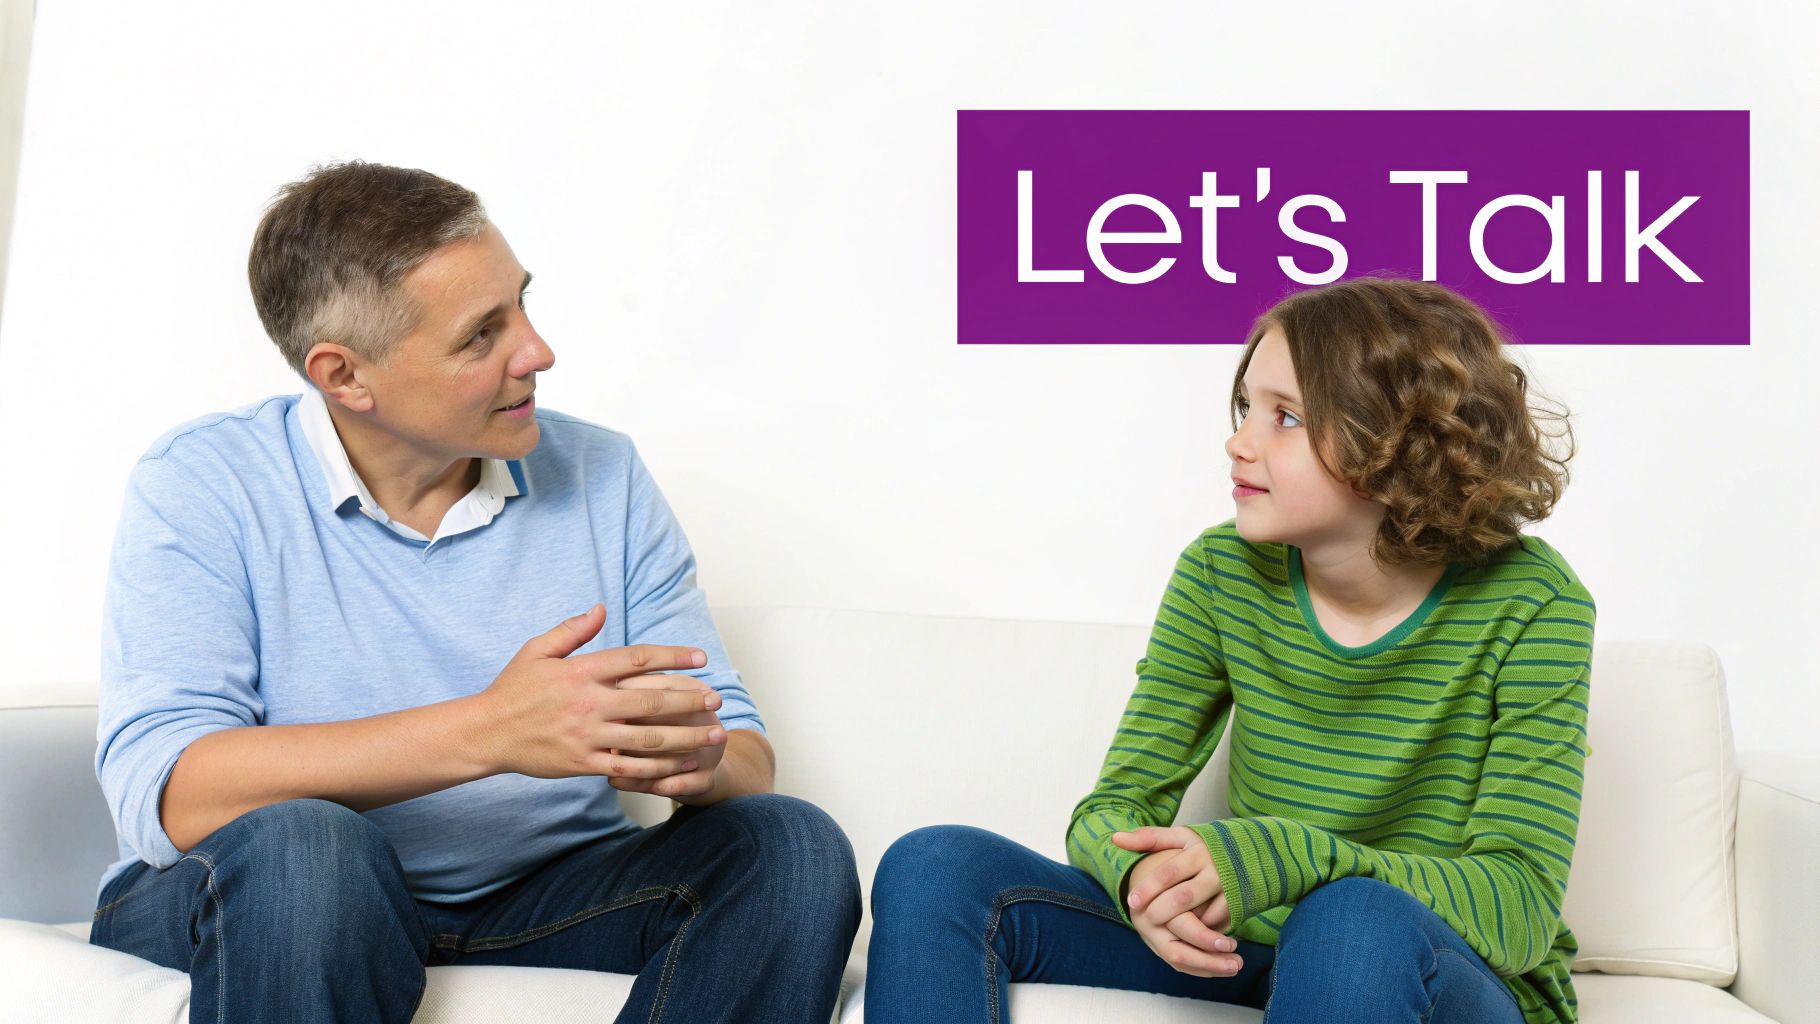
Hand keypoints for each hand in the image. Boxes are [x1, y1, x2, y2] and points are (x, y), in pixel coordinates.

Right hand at [474, 604, 727, 782]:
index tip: (701, 658)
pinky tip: (684, 766)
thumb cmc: (513, 690)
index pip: (636, 659)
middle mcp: (589, 703)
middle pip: (651, 700)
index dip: (673, 657)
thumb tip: (602, 609)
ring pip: (648, 738)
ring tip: (715, 735)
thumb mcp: (537, 650)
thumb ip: (572, 630)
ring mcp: (588, 736)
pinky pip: (629, 768)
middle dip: (690, 700)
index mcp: (581, 671)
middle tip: (717, 700)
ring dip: (687, 737)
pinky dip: (660, 768)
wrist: (486, 733)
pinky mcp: (583, 764)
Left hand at [1114, 826, 1239, 976]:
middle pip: (1183, 897)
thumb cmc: (1207, 846)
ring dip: (1181, 927)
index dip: (1149, 887)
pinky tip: (1185, 934)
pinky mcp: (1239, 905)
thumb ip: (1149, 838)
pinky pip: (1216, 924)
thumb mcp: (1181, 836)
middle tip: (1145, 921)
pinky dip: (1200, 932)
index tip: (1132, 901)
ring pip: (1201, 915)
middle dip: (1161, 912)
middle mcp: (1214, 870)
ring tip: (1161, 930)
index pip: (1169, 871)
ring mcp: (1229, 889)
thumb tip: (1115, 838)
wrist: (1255, 852)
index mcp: (1196, 851)